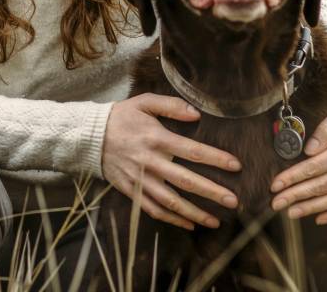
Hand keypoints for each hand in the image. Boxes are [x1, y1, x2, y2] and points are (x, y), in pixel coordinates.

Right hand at [102, 93, 241, 230]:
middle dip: (212, 192)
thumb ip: (170, 105)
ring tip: (216, 221)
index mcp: (156, 138)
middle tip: (234, 202)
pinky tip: (189, 224)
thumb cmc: (122, 116)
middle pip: (186, 181)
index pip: (192, 151)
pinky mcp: (132, 191)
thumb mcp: (144, 102)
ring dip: (195, 213)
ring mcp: (141, 179)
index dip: (216, 159)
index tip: (236, 166)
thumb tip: (195, 114)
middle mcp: (150, 161)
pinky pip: (154, 209)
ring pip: (172, 201)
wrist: (90, 136)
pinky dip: (172, 219)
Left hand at [270, 96, 326, 224]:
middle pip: (321, 186)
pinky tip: (319, 218)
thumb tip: (308, 150)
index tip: (275, 185)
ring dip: (312, 208)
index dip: (293, 177)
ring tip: (291, 213)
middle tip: (276, 203)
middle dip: (296, 195)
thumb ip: (326, 129)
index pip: (314, 167)